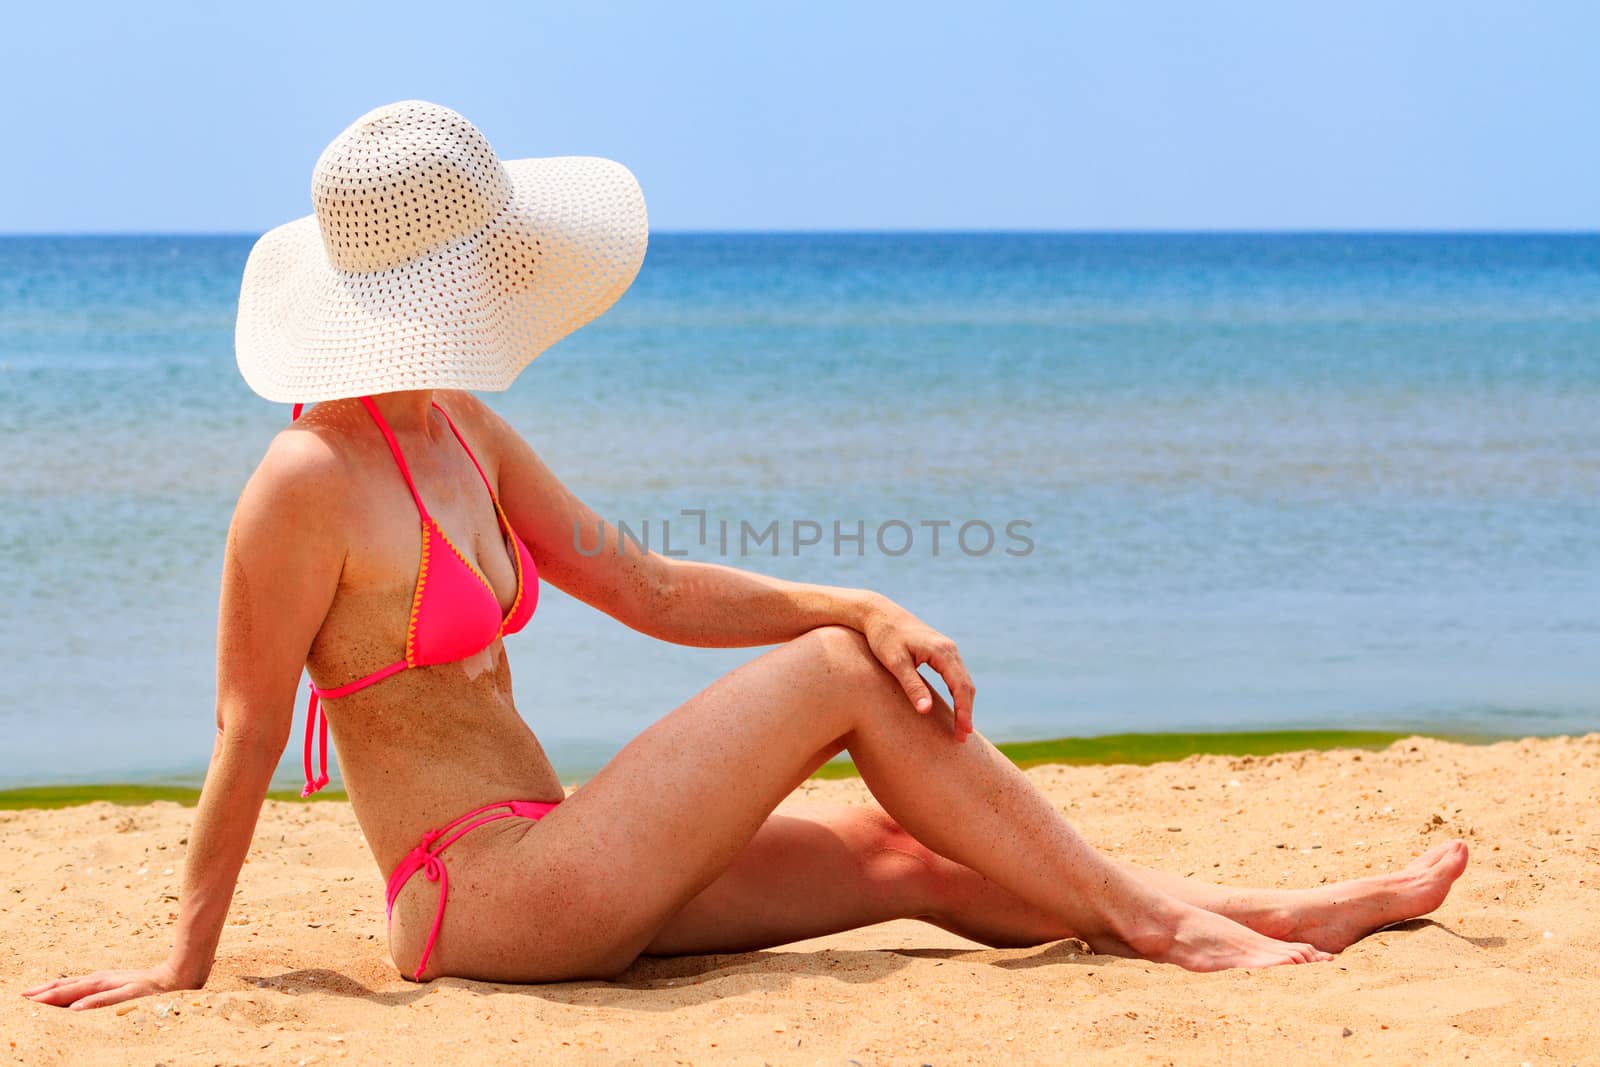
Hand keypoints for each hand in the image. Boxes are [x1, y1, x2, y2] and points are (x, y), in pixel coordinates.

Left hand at [21, 960, 192, 1010]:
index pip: (71, 983)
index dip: (47, 988)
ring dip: (62, 994)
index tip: (25, 994)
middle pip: (71, 985)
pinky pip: (109, 999)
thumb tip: (81, 1003)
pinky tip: (77, 1008)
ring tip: (39, 1000)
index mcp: (104, 980)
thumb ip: (105, 995)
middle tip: (22, 997)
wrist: (181, 975)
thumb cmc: (152, 986)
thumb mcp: (124, 989)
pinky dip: (92, 1003)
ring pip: (85, 990)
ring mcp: (119, 985)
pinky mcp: (132, 992)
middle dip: (46, 991)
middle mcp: (108, 979)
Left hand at [860, 600, 975, 739]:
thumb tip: (926, 711)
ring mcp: (946, 649)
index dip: (963, 711)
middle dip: (966, 712)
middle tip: (962, 738)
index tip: (962, 732)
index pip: (960, 686)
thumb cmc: (883, 637)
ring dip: (964, 704)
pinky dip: (958, 693)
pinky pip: (956, 675)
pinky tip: (954, 707)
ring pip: (963, 680)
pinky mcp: (939, 651)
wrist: (877, 613)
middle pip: (966, 685)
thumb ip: (912, 686)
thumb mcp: (895, 663)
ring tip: (960, 728)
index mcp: (941, 651)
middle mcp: (949, 649)